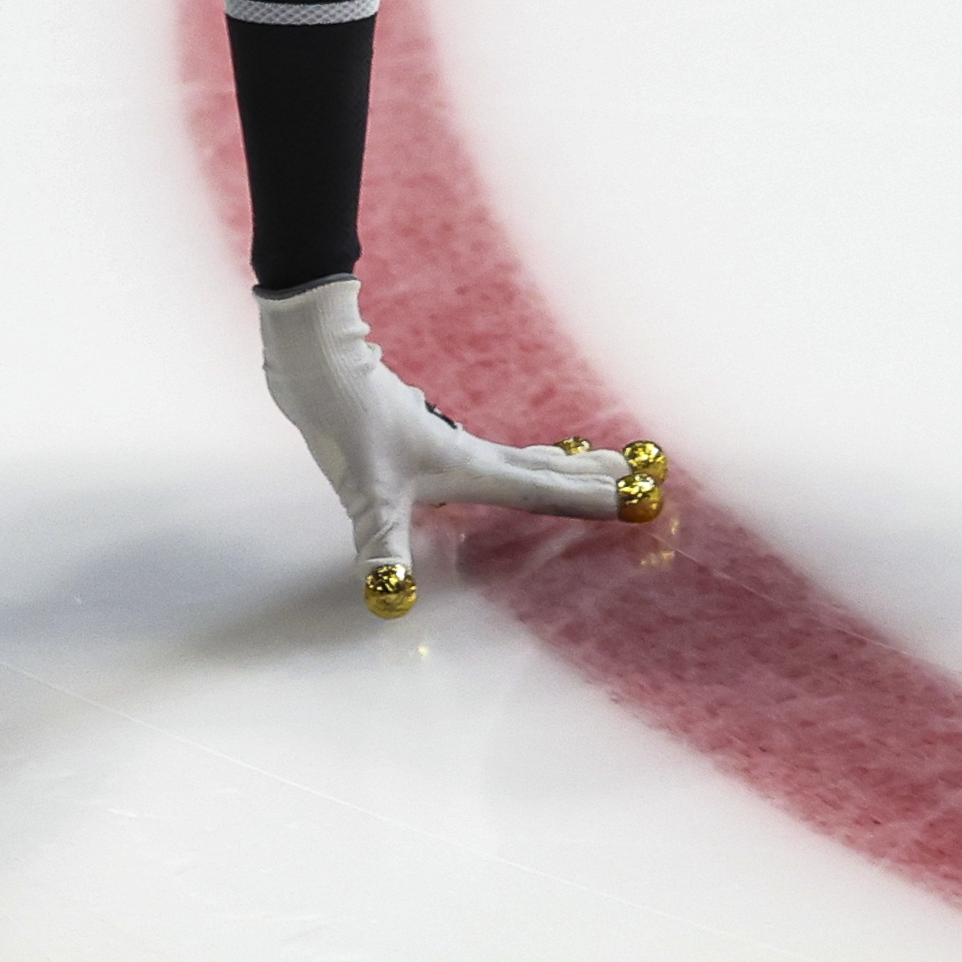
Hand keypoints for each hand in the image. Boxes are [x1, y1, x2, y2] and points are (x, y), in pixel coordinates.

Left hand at [257, 277, 663, 615]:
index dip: (591, 500)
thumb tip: (391, 596)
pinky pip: (491, 453)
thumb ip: (382, 547)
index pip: (544, 492)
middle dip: (592, 477)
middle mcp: (469, 455)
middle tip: (641, 474)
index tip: (641, 499)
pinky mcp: (423, 435)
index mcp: (471, 469)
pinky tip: (503, 462)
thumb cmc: (348, 424)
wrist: (320, 364)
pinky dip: (520, 458)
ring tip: (592, 462)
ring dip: (561, 464)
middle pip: (545, 470)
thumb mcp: (366, 496)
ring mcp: (447, 442)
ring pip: (521, 457)